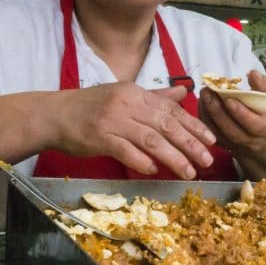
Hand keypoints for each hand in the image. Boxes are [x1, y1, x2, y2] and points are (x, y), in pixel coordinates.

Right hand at [51, 82, 216, 178]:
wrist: (54, 115)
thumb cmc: (90, 108)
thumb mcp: (124, 95)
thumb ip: (155, 97)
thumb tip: (184, 93)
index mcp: (135, 92)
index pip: (171, 109)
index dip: (193, 125)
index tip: (211, 140)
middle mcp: (126, 104)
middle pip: (165, 124)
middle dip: (190, 144)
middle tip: (207, 161)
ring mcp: (112, 120)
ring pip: (150, 139)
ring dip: (172, 157)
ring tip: (188, 172)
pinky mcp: (99, 137)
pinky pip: (125, 150)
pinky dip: (141, 160)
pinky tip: (154, 170)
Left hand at [199, 70, 265, 153]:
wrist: (260, 136)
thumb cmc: (265, 113)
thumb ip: (263, 86)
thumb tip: (252, 73)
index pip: (253, 124)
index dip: (240, 112)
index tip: (228, 98)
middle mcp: (250, 140)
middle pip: (231, 130)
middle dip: (217, 110)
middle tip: (209, 91)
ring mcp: (234, 144)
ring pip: (217, 132)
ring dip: (208, 112)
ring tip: (204, 93)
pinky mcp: (221, 143)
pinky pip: (210, 132)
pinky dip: (203, 117)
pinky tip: (202, 102)